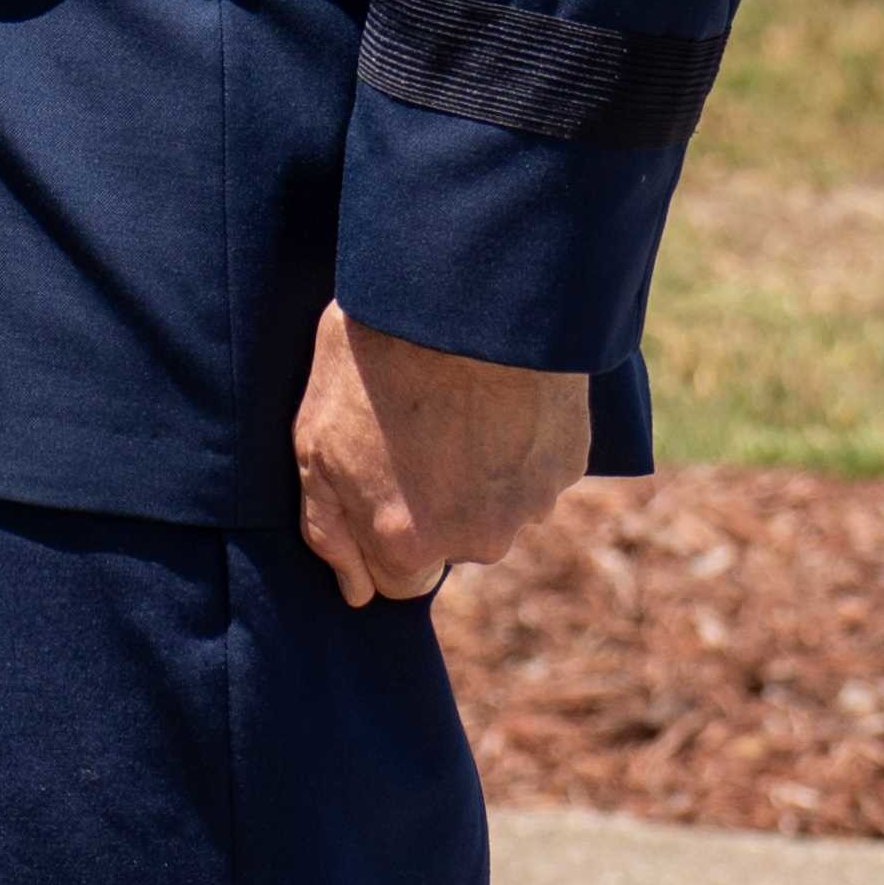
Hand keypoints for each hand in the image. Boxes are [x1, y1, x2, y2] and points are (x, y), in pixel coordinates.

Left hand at [291, 307, 590, 610]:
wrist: (461, 293)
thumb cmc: (373, 360)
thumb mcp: (315, 444)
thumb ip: (330, 531)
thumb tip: (353, 591)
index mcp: (408, 543)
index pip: (400, 583)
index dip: (387, 532)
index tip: (382, 482)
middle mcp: (477, 540)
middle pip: (453, 544)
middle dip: (437, 503)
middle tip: (419, 430)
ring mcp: (531, 503)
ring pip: (500, 508)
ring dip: (482, 473)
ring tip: (458, 404)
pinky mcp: (569, 463)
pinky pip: (538, 470)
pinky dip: (520, 443)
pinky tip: (497, 394)